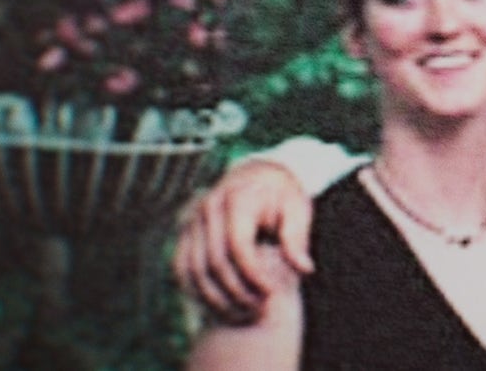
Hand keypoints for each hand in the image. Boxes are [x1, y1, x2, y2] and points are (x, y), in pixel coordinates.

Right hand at [174, 159, 315, 321]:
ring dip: (214, 297)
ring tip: (241, 312)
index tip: (270, 293)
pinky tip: (220, 303)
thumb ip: (297, 239)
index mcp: (238, 198)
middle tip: (258, 308)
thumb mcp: (298, 209)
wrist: (258, 173)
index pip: (238, 246)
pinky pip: (181, 266)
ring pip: (192, 268)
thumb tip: (304, 269)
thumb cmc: (283, 195)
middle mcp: (209, 205)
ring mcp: (191, 217)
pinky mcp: (184, 229)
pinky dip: (196, 289)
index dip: (253, 275)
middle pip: (214, 260)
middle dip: (236, 291)